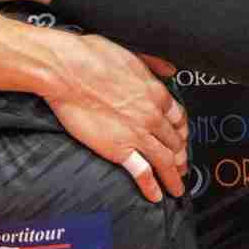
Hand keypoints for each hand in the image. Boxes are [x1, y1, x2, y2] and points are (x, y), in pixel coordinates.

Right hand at [35, 33, 190, 203]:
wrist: (66, 70)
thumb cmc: (92, 57)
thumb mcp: (132, 52)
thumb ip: (154, 64)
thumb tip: (170, 70)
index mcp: (156, 93)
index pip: (178, 118)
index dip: (182, 132)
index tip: (182, 138)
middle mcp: (152, 116)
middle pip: (175, 142)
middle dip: (180, 156)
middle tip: (182, 166)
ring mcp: (137, 134)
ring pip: (165, 160)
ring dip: (173, 177)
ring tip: (177, 188)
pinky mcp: (118, 149)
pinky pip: (142, 172)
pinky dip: (151, 186)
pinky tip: (156, 196)